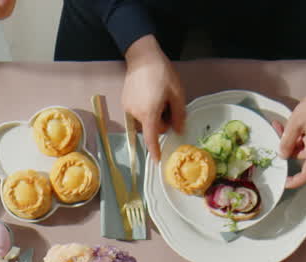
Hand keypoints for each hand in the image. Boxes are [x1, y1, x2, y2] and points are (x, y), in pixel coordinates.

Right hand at [121, 34, 185, 163]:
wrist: (142, 57)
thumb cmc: (162, 73)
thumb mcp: (177, 93)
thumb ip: (179, 114)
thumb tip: (179, 130)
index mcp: (149, 112)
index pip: (152, 138)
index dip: (155, 150)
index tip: (157, 160)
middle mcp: (136, 113)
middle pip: (153, 127)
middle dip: (162, 121)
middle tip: (170, 105)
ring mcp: (129, 108)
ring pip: (146, 120)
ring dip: (154, 114)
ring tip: (159, 96)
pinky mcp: (125, 102)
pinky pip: (139, 112)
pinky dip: (146, 108)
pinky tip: (150, 93)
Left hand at [280, 74, 305, 188]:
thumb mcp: (295, 124)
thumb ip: (286, 143)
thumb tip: (283, 156)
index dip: (295, 181)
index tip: (285, 182)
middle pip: (302, 156)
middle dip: (290, 145)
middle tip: (279, 127)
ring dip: (296, 139)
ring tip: (288, 122)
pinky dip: (304, 136)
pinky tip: (300, 123)